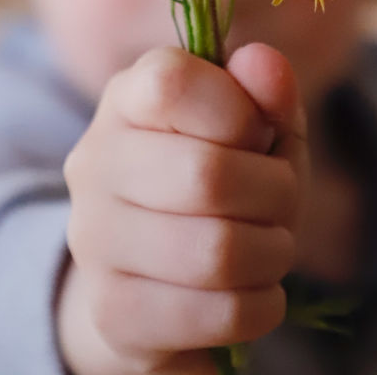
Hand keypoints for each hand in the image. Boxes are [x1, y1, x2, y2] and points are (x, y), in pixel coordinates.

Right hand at [56, 42, 308, 374]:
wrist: (160, 274)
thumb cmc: (225, 179)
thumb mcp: (256, 127)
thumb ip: (267, 90)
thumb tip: (264, 63)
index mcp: (127, 98)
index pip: (172, 83)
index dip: (238, 110)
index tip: (257, 131)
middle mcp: (95, 162)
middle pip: (207, 176)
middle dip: (276, 192)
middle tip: (281, 200)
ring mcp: (95, 240)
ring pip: (216, 252)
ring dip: (273, 252)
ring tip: (271, 246)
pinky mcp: (114, 312)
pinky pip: (216, 314)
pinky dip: (261, 305)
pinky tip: (254, 290)